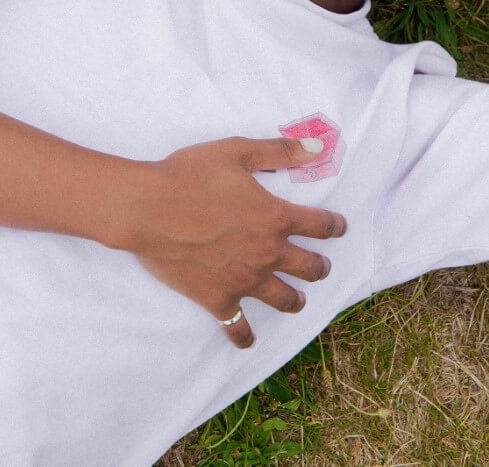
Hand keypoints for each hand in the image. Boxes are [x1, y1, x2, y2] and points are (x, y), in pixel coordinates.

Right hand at [130, 137, 346, 348]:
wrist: (148, 208)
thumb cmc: (190, 175)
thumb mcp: (237, 152)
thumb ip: (279, 152)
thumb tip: (317, 148)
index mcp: (275, 217)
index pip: (318, 225)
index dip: (333, 226)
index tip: (339, 228)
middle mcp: (267, 253)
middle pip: (308, 267)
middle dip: (319, 266)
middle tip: (321, 267)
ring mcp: (244, 280)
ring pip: (284, 299)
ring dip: (295, 300)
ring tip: (298, 300)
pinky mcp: (218, 299)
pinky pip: (238, 327)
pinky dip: (245, 336)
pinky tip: (249, 340)